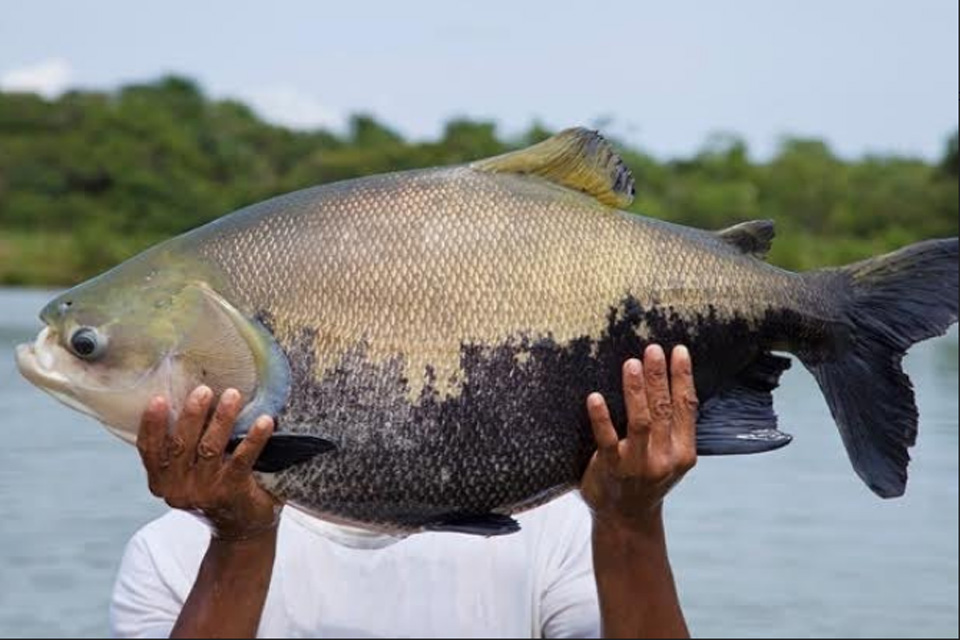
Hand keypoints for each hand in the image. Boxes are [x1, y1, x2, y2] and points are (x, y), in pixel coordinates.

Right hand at [136, 386, 280, 540]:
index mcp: (161, 480)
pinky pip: (242, 460)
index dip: (151, 424)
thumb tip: (187, 392)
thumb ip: (182, 445)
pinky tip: (265, 421)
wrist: (241, 527)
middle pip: (180, 445)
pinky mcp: (232, 492)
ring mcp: (204, 492)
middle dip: (191, 415)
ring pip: (210, 448)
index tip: (158, 398)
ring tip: (233, 395)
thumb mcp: (189, 470)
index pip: (149, 449)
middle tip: (204, 390)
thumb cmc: (214, 487)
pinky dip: (254, 438)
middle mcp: (178, 489)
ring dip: (222, 419)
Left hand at [581, 345, 698, 533]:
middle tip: (653, 349)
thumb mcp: (670, 457)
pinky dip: (601, 417)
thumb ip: (672, 427)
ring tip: (631, 364)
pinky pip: (606, 439)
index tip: (679, 351)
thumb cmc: (645, 479)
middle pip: (664, 409)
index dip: (683, 377)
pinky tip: (595, 397)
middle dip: (659, 377)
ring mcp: (638, 465)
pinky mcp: (611, 469)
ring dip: (636, 391)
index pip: (687, 407)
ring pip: (641, 422)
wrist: (626, 519)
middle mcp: (665, 458)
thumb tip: (668, 380)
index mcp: (683, 452)